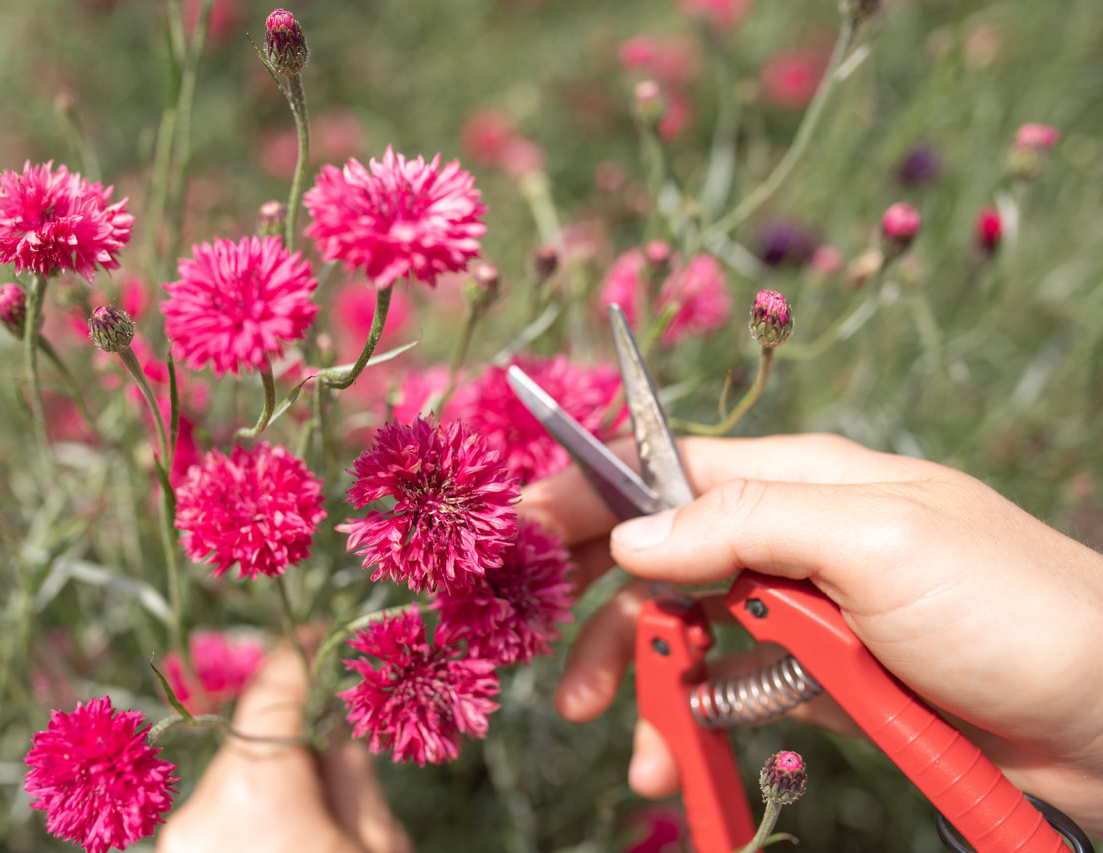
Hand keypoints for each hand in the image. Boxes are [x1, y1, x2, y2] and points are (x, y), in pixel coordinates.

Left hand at [157, 632, 411, 852]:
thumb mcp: (378, 845)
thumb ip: (353, 774)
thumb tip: (335, 729)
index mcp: (258, 793)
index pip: (273, 690)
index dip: (299, 651)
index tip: (320, 631)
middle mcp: (203, 809)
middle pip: (255, 737)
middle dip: (298, 733)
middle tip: (342, 749)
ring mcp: (181, 839)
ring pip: (237, 777)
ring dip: (276, 776)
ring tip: (319, 816)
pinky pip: (220, 815)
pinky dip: (255, 813)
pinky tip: (289, 837)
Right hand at [519, 433, 1102, 833]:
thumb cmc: (1004, 604)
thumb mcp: (873, 541)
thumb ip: (745, 524)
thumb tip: (634, 536)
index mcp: (802, 479)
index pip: (669, 469)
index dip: (592, 489)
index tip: (523, 525)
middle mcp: (790, 537)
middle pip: (662, 558)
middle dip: (605, 607)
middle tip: (557, 663)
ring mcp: (802, 612)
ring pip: (688, 634)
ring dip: (646, 684)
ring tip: (624, 741)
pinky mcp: (816, 678)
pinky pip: (730, 690)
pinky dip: (696, 723)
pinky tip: (676, 761)